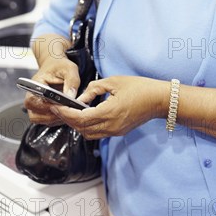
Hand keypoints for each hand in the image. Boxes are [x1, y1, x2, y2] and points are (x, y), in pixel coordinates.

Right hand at [24, 58, 80, 125]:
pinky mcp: (41, 110)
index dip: (48, 107)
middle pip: (35, 115)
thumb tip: (71, 97)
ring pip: (40, 120)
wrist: (56, 66)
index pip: (33, 101)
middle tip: (67, 110)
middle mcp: (31, 96)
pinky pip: (45, 121)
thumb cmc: (60, 66)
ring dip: (54, 118)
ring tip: (67, 111)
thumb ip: (71, 81)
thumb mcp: (69, 69)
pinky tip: (65, 112)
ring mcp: (35, 105)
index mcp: (35, 85)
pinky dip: (55, 119)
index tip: (61, 106)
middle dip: (52, 115)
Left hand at [49, 75, 169, 137]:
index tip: (55, 107)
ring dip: (77, 125)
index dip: (65, 113)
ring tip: (70, 112)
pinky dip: (87, 127)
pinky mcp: (118, 132)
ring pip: (88, 134)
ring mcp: (115, 131)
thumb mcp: (114, 81)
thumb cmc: (140, 88)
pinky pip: (97, 133)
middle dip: (68, 119)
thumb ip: (94, 88)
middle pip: (81, 128)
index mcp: (109, 112)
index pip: (80, 118)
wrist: (159, 100)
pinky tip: (85, 115)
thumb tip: (81, 97)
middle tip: (58, 108)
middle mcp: (111, 126)